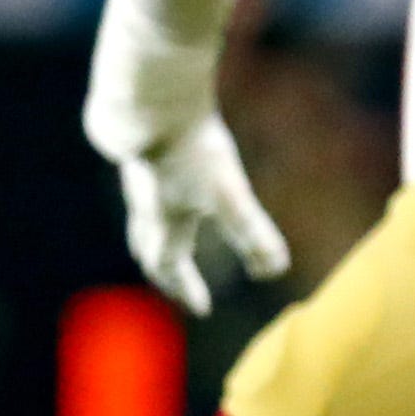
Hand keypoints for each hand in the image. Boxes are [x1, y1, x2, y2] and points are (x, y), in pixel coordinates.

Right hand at [111, 120, 289, 316]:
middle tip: (176, 285)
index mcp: (167, 224)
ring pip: (142, 220)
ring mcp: (138, 180)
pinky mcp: (138, 154)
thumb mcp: (231, 194)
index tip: (203, 309)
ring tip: (167, 242)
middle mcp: (146, 207)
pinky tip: (164, 187)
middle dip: (165, 273)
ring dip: (155, 240)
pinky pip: (142, 189)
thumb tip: (275, 271)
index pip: (174, 268)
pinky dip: (152, 204)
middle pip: (150, 250)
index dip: (189, 289)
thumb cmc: (190, 152)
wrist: (146, 106)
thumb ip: (252, 233)